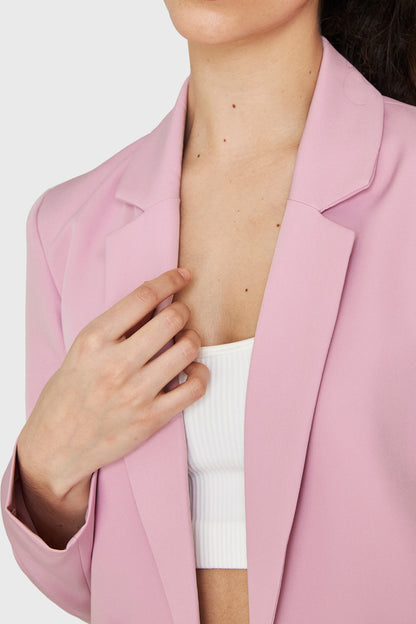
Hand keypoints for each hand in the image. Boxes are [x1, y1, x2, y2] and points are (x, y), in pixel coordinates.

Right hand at [17, 268, 208, 498]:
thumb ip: (117, 326)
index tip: (183, 276)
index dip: (170, 280)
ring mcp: (136, 392)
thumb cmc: (70, 392)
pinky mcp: (152, 418)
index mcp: (94, 340)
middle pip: (172, 319)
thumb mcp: (82, 350)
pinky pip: (195, 387)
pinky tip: (191, 372)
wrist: (57, 446)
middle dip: (182, 312)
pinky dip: (200, 374)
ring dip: (193, 340)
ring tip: (184, 344)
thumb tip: (158, 300)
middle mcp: (116, 364)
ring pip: (188, 349)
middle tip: (179, 317)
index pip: (143, 296)